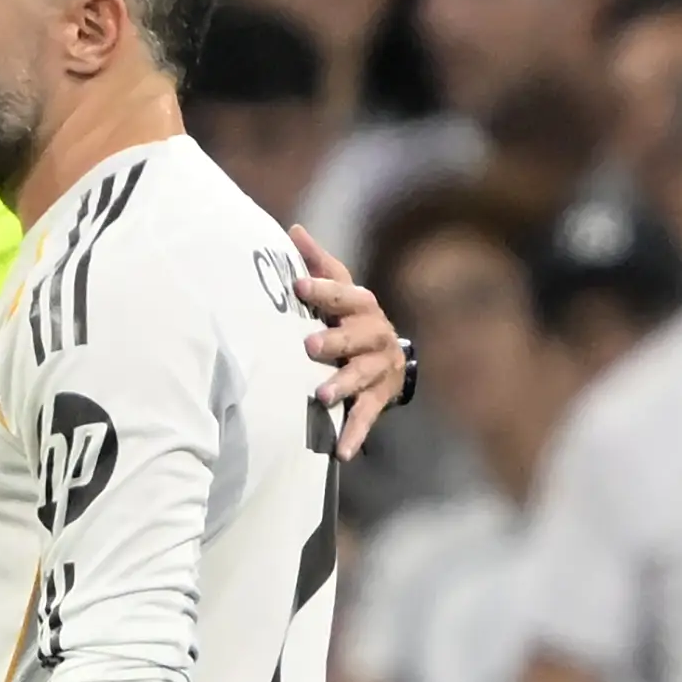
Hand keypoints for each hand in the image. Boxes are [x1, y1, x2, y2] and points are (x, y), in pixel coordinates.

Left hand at [291, 225, 406, 461]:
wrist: (389, 358)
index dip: (323, 290)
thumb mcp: (339, 290)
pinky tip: (340, 451)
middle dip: (335, 341)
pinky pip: (367, 416)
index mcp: (361, 306)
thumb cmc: (350, 319)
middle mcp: (375, 334)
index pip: (344, 293)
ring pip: (362, 376)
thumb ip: (318, 265)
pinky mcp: (378, 398)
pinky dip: (354, 434)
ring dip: (343, 385)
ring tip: (322, 395)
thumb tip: (293, 229)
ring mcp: (378, 368)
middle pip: (356, 336)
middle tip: (309, 346)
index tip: (298, 286)